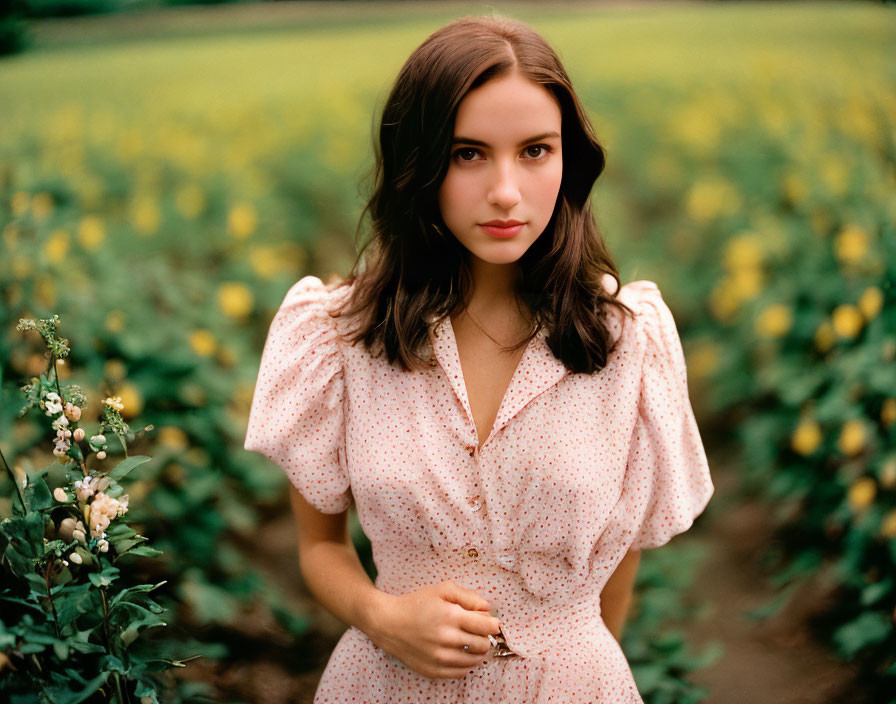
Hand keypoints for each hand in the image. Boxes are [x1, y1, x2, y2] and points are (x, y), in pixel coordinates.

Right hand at [366, 580, 502, 678]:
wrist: (388, 623)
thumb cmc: (415, 604)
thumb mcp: (441, 590)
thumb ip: (468, 596)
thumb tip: (488, 609)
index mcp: (451, 616)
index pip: (487, 627)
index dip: (493, 624)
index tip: (491, 622)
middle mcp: (446, 639)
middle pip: (483, 645)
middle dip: (484, 637)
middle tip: (476, 631)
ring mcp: (439, 658)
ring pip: (475, 661)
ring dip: (476, 652)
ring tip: (467, 641)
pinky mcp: (433, 670)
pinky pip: (461, 672)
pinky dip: (464, 663)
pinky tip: (457, 652)